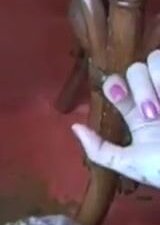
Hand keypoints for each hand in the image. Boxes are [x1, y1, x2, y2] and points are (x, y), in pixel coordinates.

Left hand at [72, 50, 159, 188]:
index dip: (115, 84)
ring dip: (158, 80)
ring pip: (157, 59)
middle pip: (137, 69)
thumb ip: (100, 150)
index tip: (118, 95)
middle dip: (141, 88)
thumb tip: (74, 127)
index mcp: (138, 114)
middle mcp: (157, 97)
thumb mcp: (131, 165)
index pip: (118, 84)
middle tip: (153, 113)